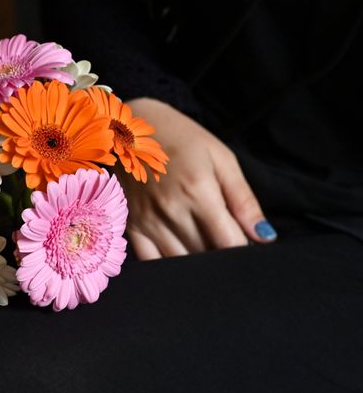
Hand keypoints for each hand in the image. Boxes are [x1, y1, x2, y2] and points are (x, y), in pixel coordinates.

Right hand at [122, 98, 276, 259]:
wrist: (127, 127)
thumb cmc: (179, 138)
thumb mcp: (220, 158)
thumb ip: (243, 199)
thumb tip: (264, 237)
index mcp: (199, 191)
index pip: (231, 243)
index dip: (244, 250)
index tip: (245, 243)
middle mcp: (171, 210)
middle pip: (206, 255)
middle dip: (220, 254)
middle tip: (223, 239)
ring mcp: (148, 220)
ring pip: (180, 262)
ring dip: (196, 260)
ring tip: (202, 244)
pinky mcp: (131, 225)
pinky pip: (150, 261)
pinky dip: (167, 265)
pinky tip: (178, 255)